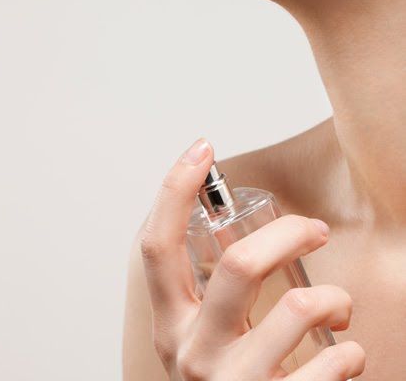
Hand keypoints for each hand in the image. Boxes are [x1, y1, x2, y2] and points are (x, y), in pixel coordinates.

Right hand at [140, 138, 365, 379]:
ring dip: (333, 298)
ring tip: (338, 307)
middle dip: (288, 232)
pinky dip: (350, 353)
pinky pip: (331, 366)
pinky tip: (346, 357)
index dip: (174, 190)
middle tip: (314, 230)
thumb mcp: (205, 335)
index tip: (200, 148)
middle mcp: (192, 353)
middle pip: (238, 264)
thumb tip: (245, 224)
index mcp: (170, 322)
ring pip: (297, 308)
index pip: (157, 244)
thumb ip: (212, 290)